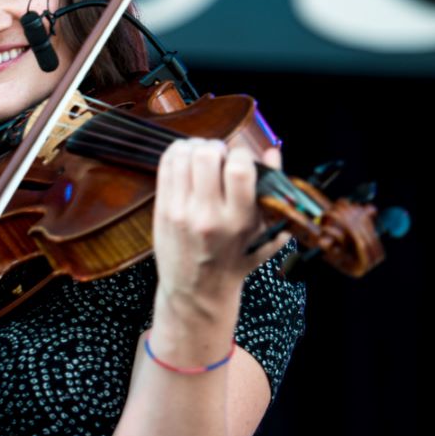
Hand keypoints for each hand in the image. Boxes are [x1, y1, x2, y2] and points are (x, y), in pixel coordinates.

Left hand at [153, 138, 288, 314]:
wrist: (197, 289)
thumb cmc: (236, 259)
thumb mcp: (263, 231)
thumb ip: (271, 191)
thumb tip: (272, 150)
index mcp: (238, 220)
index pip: (239, 169)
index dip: (241, 154)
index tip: (241, 160)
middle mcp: (207, 215)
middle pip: (206, 155)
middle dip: (216, 146)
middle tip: (220, 155)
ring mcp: (180, 211)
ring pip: (183, 156)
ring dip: (195, 146)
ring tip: (203, 155)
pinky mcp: (162, 209)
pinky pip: (166, 166)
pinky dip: (178, 153)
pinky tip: (187, 158)